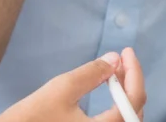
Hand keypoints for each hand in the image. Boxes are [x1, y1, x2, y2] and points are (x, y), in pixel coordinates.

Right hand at [0, 48, 145, 121]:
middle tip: (121, 62)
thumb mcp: (61, 89)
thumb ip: (92, 73)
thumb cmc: (30, 118)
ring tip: (114, 74)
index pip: (134, 99)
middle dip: (131, 84)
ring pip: (125, 121)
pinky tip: (107, 93)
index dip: (135, 72)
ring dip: (125, 97)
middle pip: (134, 113)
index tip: (126, 52)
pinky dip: (116, 110)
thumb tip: (115, 58)